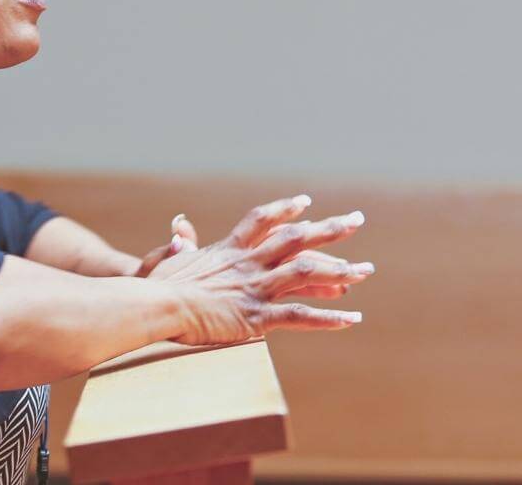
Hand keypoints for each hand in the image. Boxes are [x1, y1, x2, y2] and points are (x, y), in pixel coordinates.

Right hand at [146, 194, 373, 344]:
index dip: (285, 209)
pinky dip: (328, 318)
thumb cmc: (155, 287)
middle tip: (356, 219)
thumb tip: (179, 227)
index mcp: (229, 250)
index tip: (306, 201)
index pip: (263, 221)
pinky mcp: (256, 316)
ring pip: (306, 272)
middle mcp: (248, 263)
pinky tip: (352, 319)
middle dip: (329, 228)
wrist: (156, 304)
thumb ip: (179, 244)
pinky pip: (300, 316)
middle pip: (296, 238)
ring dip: (340, 270)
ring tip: (366, 269)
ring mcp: (255, 288)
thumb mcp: (166, 260)